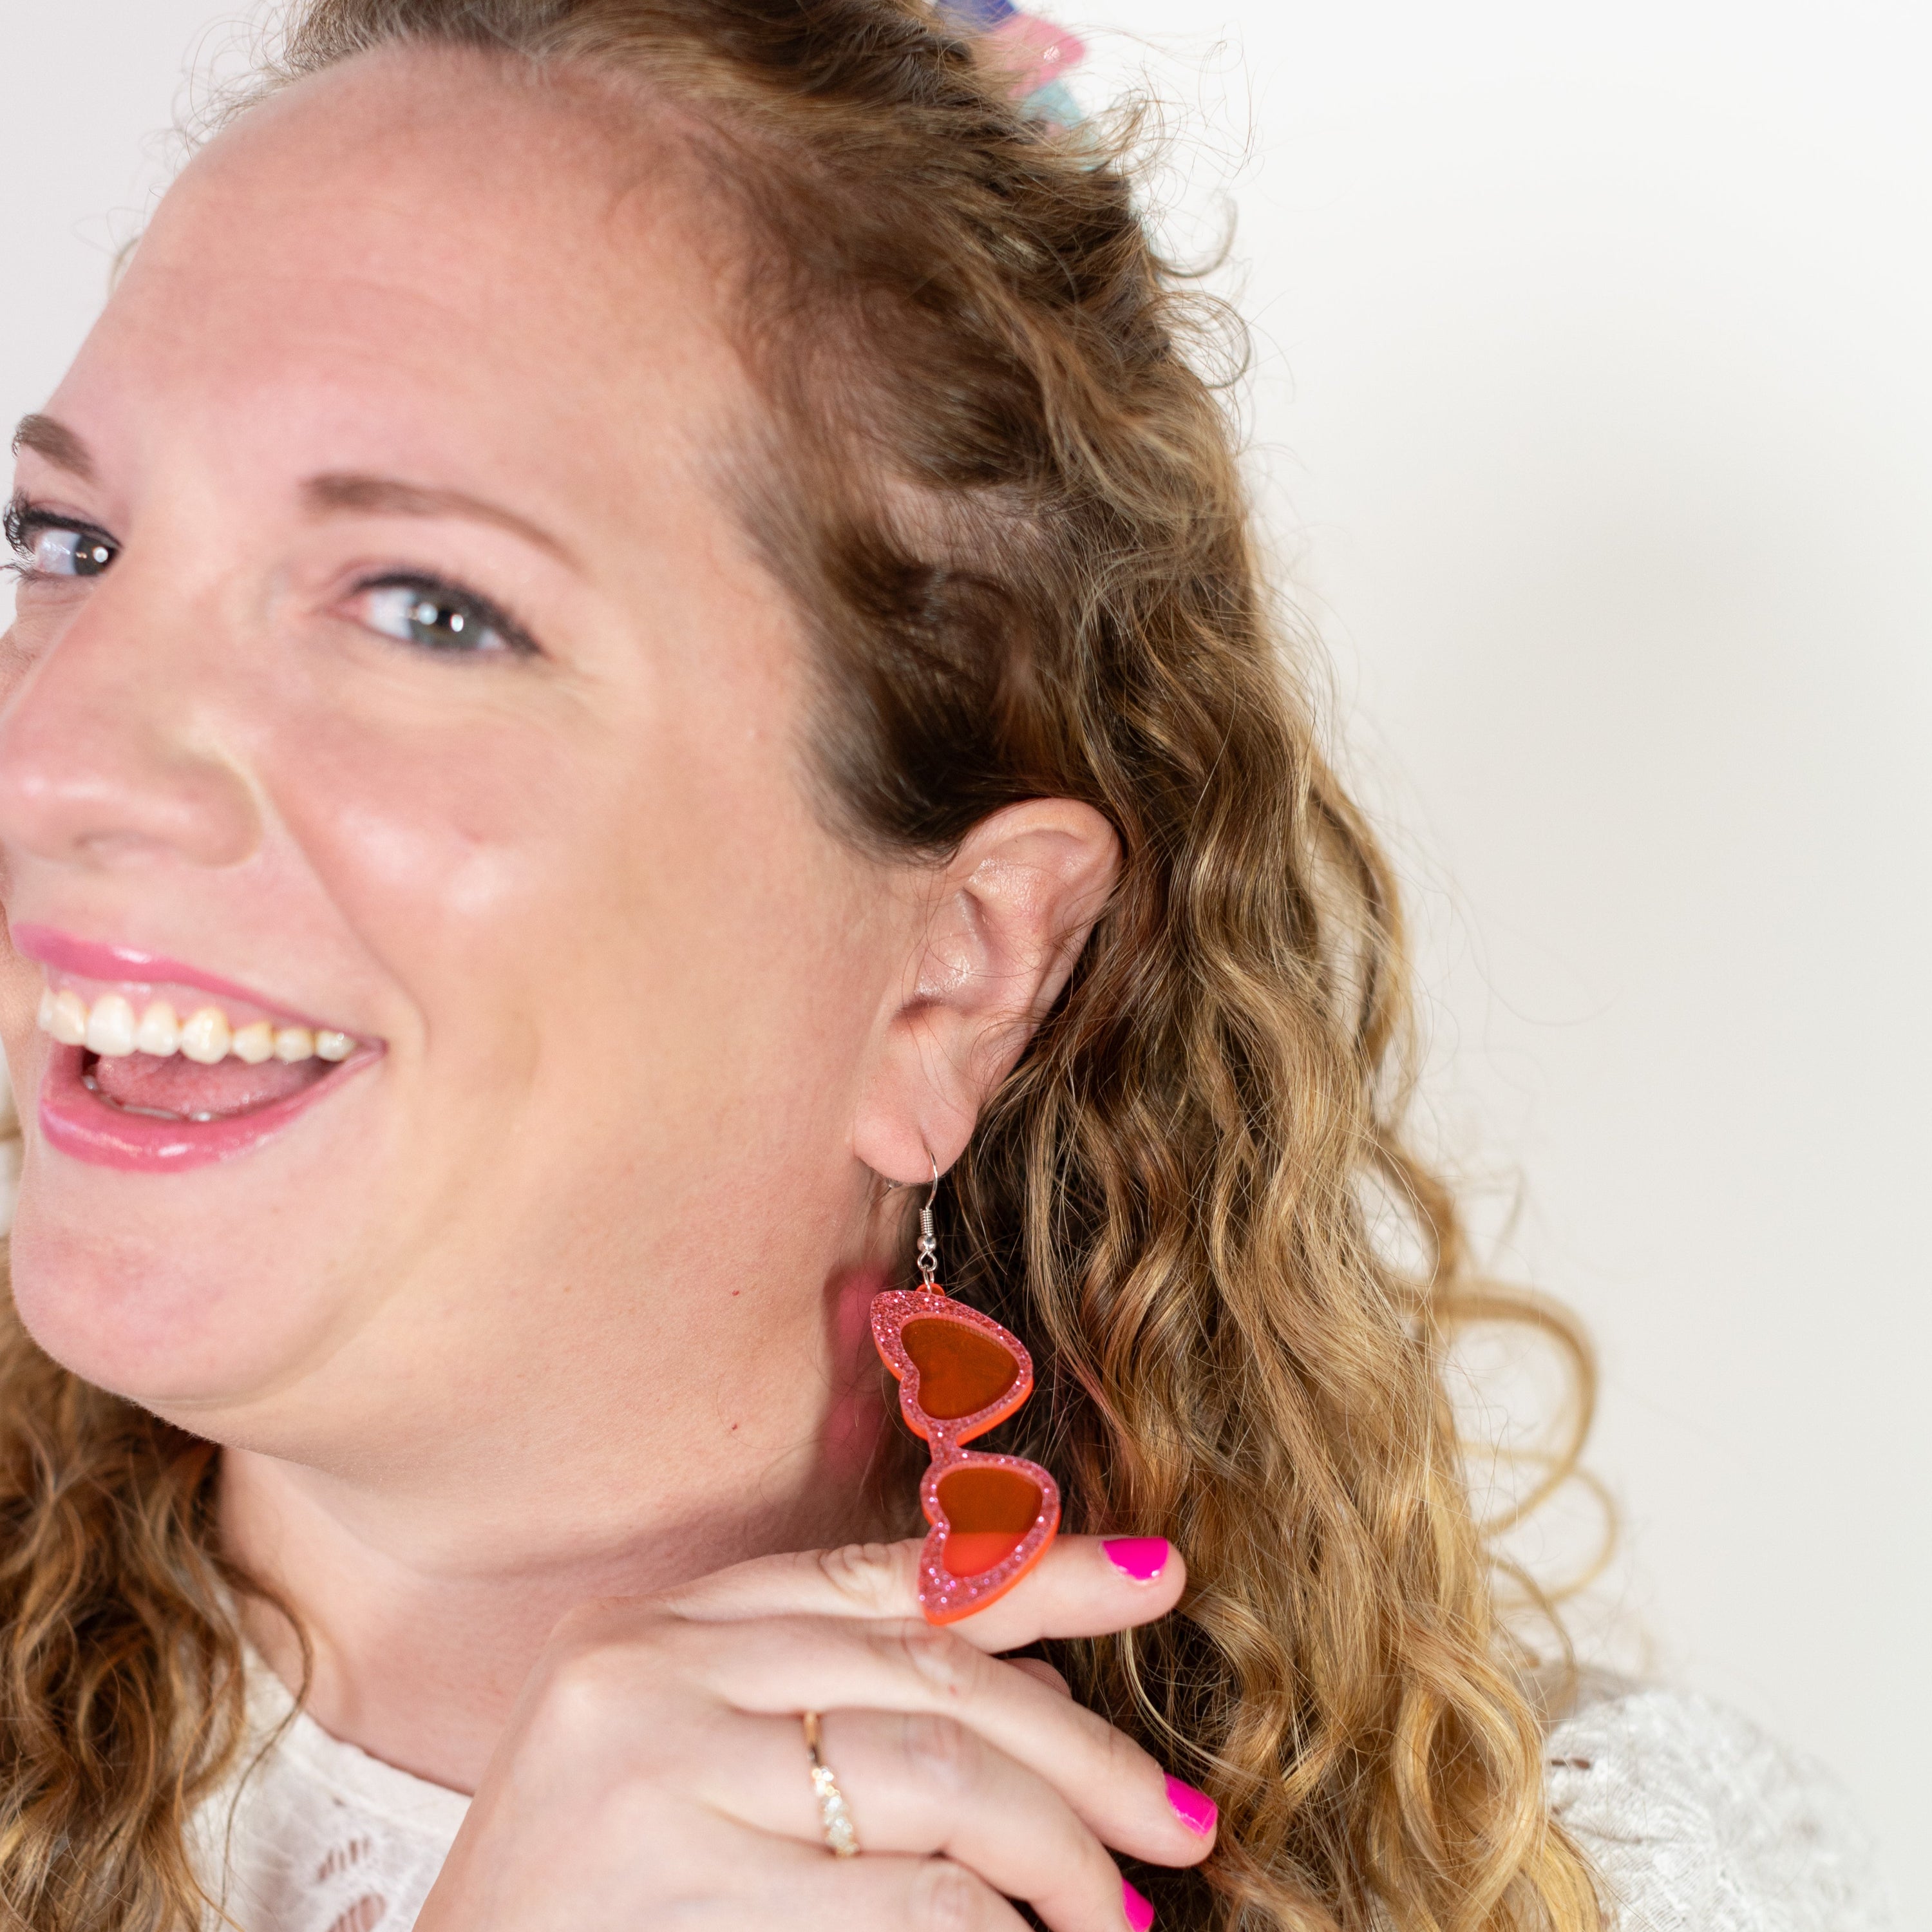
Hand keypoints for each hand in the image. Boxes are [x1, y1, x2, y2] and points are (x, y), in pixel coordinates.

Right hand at [414, 1535, 1215, 1931]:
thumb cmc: (586, 1915)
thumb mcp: (690, 1771)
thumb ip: (840, 1705)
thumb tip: (1044, 1670)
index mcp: (654, 1630)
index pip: (884, 1580)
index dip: (1039, 1572)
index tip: (1158, 1578)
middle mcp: (647, 1674)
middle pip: (932, 1675)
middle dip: (1084, 1752)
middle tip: (1178, 1822)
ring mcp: (652, 1778)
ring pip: (940, 1777)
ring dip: (1059, 1852)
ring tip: (1113, 1918)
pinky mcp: (675, 1894)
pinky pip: (909, 1903)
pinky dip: (994, 1931)